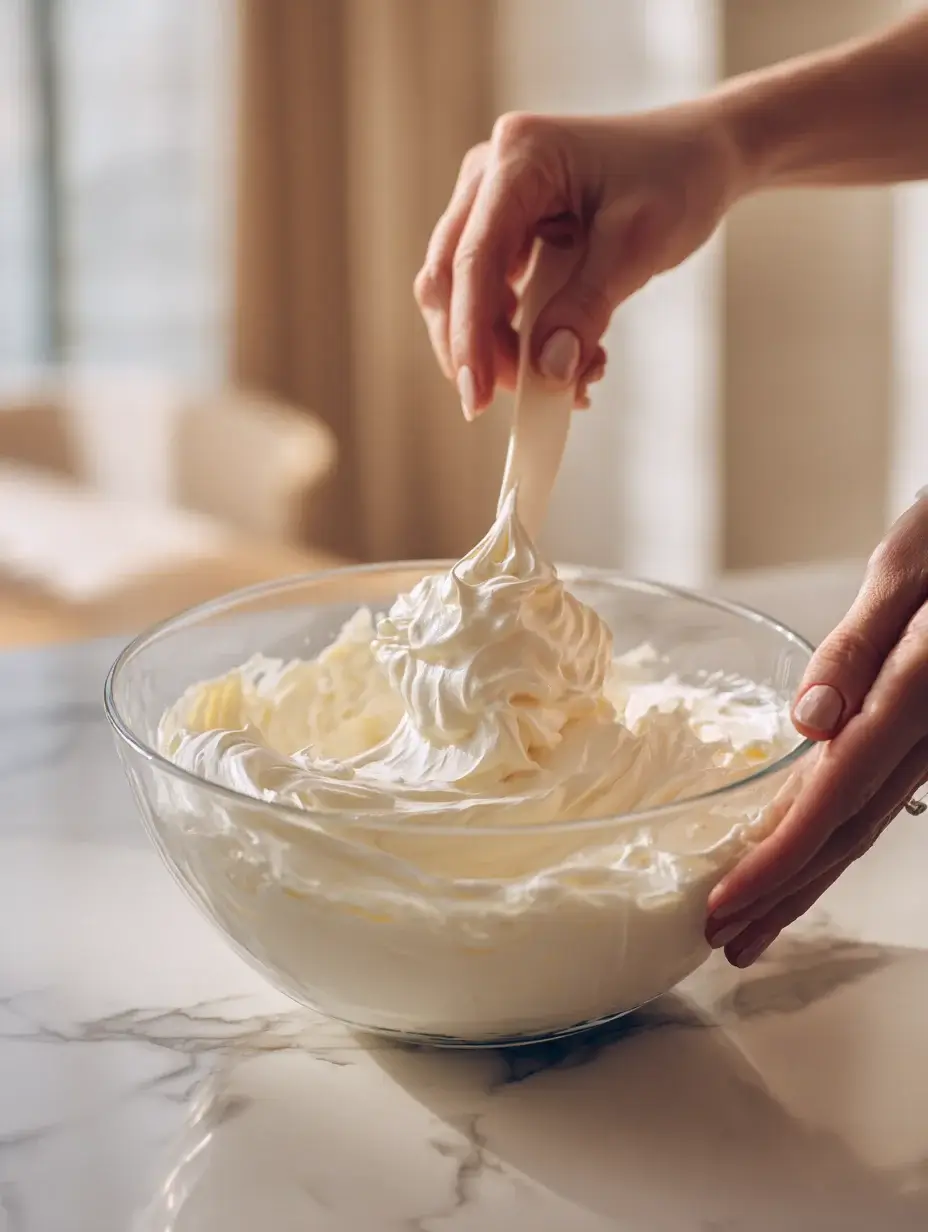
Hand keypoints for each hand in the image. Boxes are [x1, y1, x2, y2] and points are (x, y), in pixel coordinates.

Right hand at [414, 104, 742, 418]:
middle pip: (449, 277)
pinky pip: (488, 291)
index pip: (473, 259)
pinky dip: (516, 334)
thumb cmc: (677, 178)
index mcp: (520, 156)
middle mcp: (491, 173)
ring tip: (561, 376)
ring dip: (498, 346)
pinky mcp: (504, 228)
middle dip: (476, 348)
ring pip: (460, 291)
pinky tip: (561, 353)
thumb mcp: (638, 245)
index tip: (480, 396)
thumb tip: (547, 370)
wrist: (701, 156)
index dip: (469, 335)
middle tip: (513, 400)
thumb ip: (587, 308)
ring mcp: (491, 199)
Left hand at [706, 494, 927, 966]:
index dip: (778, 861)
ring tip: (754, 922)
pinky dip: (827, 833)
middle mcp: (925, 733)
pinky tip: (798, 850)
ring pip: (861, 823)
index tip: (725, 905)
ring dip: (804, 878)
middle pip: (846, 832)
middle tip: (727, 942)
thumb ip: (862, 646)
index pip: (835, 799)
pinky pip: (871, 793)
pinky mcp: (921, 728)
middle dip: (783, 894)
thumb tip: (810, 721)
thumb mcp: (909, 569)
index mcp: (916, 697)